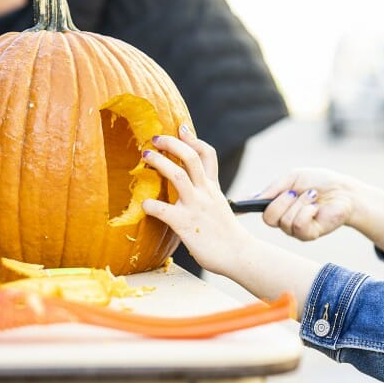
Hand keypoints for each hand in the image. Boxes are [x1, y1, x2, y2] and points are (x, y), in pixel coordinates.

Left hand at [140, 128, 250, 271]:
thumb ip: (205, 194)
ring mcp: (196, 207)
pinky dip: (151, 205)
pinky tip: (144, 204)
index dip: (193, 139)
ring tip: (146, 156)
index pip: (207, 154)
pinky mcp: (186, 224)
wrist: (239, 254)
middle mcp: (205, 192)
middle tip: (155, 138)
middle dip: (172, 143)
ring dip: (160, 162)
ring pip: (177, 175)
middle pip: (190, 157)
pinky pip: (164, 210)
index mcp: (212, 187)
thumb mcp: (218, 206)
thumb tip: (190, 187)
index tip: (180, 128)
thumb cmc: (224, 234)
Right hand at [254, 168, 359, 240]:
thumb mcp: (293, 178)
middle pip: (268, 218)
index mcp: (277, 203)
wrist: (344, 191)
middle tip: (295, 192)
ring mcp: (295, 229)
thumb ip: (273, 188)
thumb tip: (253, 198)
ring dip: (300, 203)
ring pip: (285, 221)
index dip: (244, 209)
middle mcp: (282, 219)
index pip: (256, 210)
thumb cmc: (319, 182)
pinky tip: (316, 208)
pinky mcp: (308, 235)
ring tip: (312, 197)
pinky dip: (307, 211)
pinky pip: (298, 225)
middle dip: (282, 201)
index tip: (236, 207)